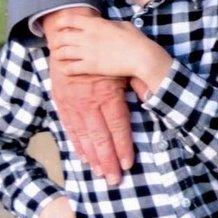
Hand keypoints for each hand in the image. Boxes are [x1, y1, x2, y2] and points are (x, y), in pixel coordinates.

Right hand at [42, 8, 134, 182]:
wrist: (68, 37)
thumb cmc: (104, 46)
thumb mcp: (124, 61)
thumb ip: (138, 81)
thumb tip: (154, 97)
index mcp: (106, 93)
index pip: (117, 126)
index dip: (123, 146)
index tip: (128, 163)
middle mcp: (88, 102)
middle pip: (100, 138)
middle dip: (109, 161)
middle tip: (115, 180)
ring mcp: (73, 105)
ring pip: (84, 138)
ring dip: (94, 159)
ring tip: (102, 175)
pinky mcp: (62, 104)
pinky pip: (71, 130)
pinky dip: (78, 146)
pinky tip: (85, 158)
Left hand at [49, 15, 171, 96]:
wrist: (141, 57)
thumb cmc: (135, 39)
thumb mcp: (122, 24)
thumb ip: (107, 24)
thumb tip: (103, 24)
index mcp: (95, 24)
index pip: (69, 19)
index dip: (61, 22)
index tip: (59, 26)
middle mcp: (87, 37)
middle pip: (61, 37)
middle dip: (56, 41)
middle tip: (57, 43)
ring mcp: (87, 53)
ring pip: (62, 53)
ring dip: (59, 54)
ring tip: (60, 56)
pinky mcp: (90, 67)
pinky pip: (69, 68)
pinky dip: (65, 69)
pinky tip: (66, 69)